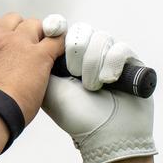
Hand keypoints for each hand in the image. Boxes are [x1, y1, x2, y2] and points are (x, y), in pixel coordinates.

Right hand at [0, 12, 64, 124]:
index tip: (1, 35)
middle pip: (13, 18)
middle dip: (19, 30)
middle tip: (23, 49)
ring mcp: (20, 43)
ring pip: (35, 24)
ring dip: (39, 35)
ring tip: (40, 54)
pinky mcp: (40, 54)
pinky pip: (57, 38)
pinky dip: (60, 43)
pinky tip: (58, 53)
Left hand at [40, 16, 156, 162]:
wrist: (105, 134)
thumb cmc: (75, 116)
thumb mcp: (48, 89)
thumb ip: (39, 64)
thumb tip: (31, 40)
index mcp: (66, 61)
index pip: (62, 33)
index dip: (57, 28)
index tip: (51, 30)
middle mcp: (88, 56)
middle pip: (82, 31)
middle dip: (75, 51)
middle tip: (73, 73)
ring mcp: (110, 58)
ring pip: (100, 38)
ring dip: (92, 62)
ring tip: (90, 86)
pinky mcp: (131, 62)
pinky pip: (121, 48)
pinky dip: (112, 64)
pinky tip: (107, 82)